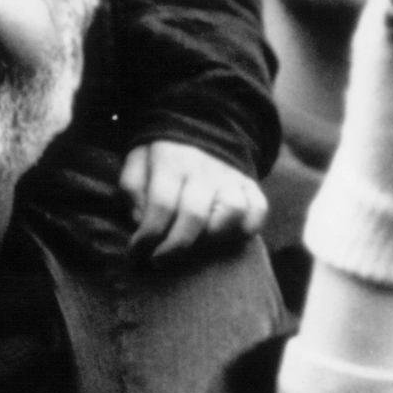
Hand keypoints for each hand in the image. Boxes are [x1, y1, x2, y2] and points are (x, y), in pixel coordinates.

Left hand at [121, 140, 267, 262]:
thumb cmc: (160, 159)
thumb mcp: (136, 164)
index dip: (147, 236)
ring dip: (213, 238)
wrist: (197, 131)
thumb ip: (133, 191)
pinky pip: (259, 210)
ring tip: (196, 248)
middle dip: (175, 247)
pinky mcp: (251, 185)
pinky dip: (248, 229)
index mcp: (171, 162)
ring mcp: (231, 177)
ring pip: (233, 211)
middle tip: (160, 261)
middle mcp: (204, 170)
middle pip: (195, 215)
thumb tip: (141, 223)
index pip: (161, 205)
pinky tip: (227, 239)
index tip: (135, 254)